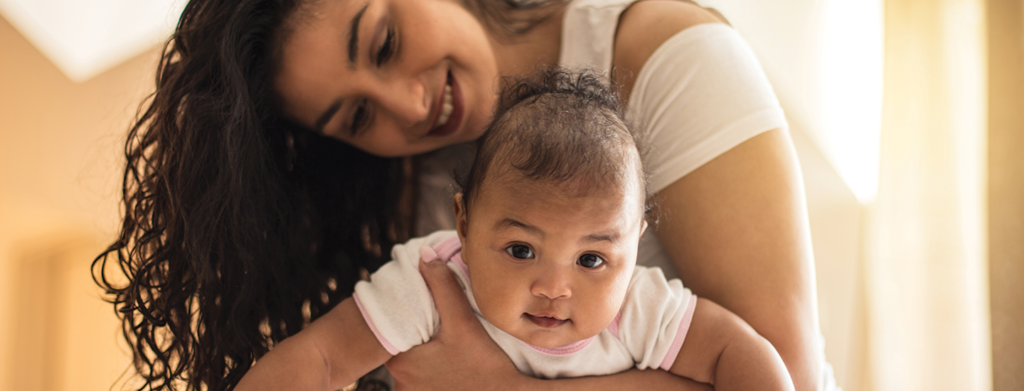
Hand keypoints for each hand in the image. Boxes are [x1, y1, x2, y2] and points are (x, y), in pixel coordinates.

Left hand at [385, 257, 527, 390]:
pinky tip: (450, 367)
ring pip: (412, 368)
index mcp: (401, 361)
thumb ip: (443, 288)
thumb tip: (425, 254)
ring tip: (447, 349)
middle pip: (402, 349)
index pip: (393, 329)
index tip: (425, 309)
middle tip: (440, 328)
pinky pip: (423, 383)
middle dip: (418, 337)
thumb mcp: (463, 323)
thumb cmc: (485, 364)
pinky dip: (433, 374)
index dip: (408, 315)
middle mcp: (399, 384)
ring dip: (425, 357)